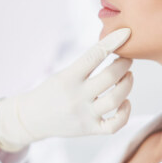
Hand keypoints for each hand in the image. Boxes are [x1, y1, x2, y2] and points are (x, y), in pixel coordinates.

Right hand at [0, 28, 132, 151]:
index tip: (125, 33)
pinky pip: (115, 125)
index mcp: (68, 78)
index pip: (93, 56)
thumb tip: (111, 49)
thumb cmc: (50, 92)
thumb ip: (84, 65)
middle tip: (128, 58)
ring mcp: (84, 115)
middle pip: (110, 77)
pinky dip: (125, 113)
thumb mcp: (61, 74)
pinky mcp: (89, 129)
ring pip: (116, 100)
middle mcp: (76, 96)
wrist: (32, 118)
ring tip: (128, 76)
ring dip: (127, 84)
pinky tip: (125, 102)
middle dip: (124, 64)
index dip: (112, 43)